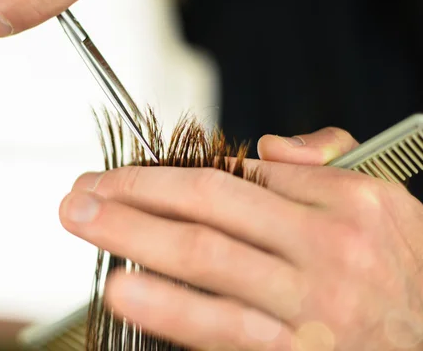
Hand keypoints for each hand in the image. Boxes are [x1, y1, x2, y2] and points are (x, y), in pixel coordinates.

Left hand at [59, 127, 422, 349]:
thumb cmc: (400, 273)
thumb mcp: (383, 202)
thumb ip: (328, 162)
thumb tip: (268, 145)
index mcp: (348, 202)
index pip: (240, 175)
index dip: (171, 173)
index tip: (128, 176)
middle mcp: (330, 249)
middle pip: (209, 207)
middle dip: (136, 193)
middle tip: (84, 189)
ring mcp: (311, 307)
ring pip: (205, 261)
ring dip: (134, 238)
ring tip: (85, 224)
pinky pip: (218, 329)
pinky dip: (167, 309)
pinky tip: (126, 291)